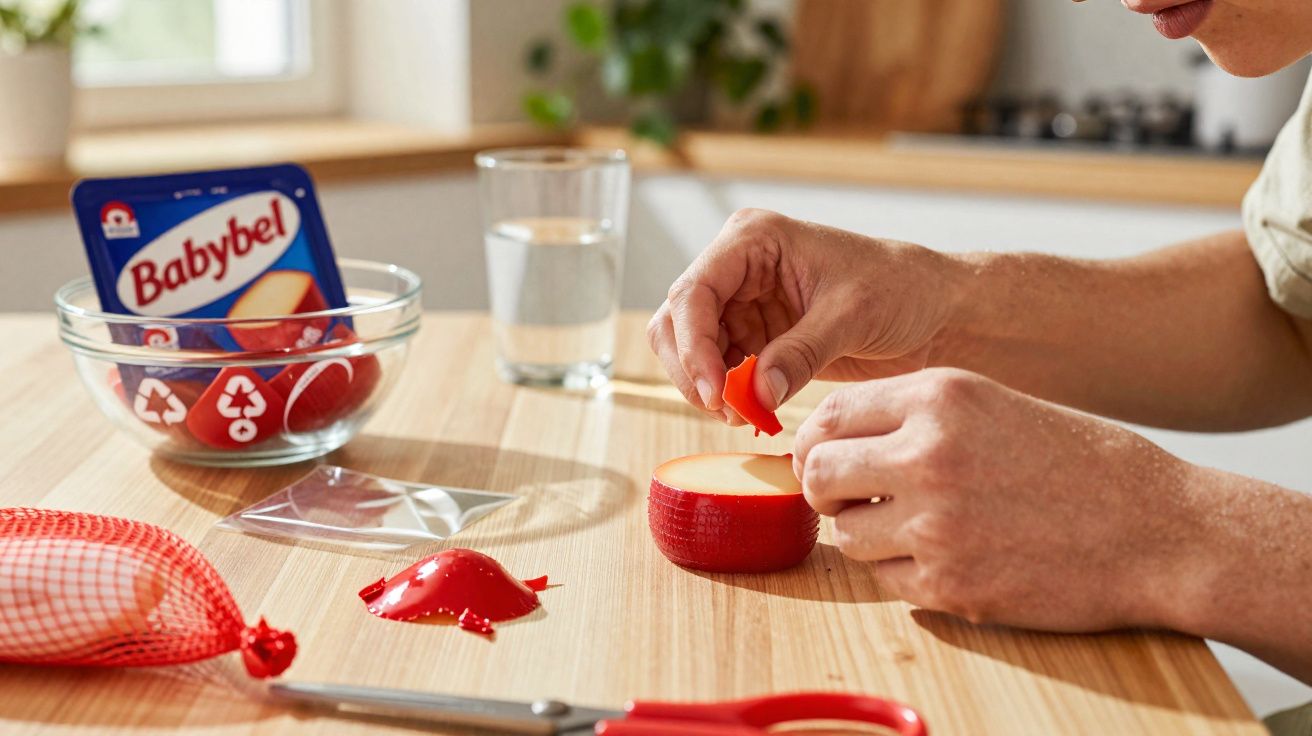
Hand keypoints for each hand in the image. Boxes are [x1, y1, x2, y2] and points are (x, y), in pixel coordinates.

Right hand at [647, 209, 963, 422]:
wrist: (936, 311)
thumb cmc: (901, 288)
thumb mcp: (851, 316)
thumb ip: (800, 353)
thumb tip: (756, 394)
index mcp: (754, 238)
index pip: (694, 291)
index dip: (693, 345)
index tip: (714, 392)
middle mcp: (739, 266)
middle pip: (678, 320)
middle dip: (692, 368)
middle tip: (725, 410)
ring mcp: (744, 302)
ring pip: (690, 349)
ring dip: (707, 386)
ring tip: (743, 415)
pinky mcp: (756, 336)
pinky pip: (720, 369)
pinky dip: (728, 395)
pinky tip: (754, 411)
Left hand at [793, 368, 1209, 631]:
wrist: (1161, 530)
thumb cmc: (1080, 464)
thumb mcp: (994, 405)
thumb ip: (915, 415)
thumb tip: (836, 435)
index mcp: (940, 398)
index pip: (829, 416)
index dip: (815, 441)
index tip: (824, 457)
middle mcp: (928, 455)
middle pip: (818, 474)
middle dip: (825, 488)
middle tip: (849, 497)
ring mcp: (936, 525)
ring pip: (846, 534)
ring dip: (866, 534)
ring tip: (914, 527)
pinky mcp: (950, 585)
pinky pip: (886, 580)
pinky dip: (904, 573)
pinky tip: (950, 556)